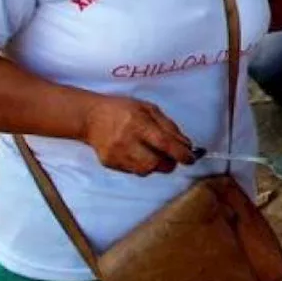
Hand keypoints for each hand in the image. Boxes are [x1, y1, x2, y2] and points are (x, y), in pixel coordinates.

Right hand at [79, 96, 195, 175]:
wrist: (90, 117)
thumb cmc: (123, 110)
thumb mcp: (150, 109)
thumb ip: (169, 127)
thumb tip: (186, 145)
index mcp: (137, 124)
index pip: (163, 144)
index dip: (180, 154)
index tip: (191, 159)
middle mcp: (125, 141)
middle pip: (155, 164)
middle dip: (169, 163)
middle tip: (173, 157)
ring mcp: (115, 154)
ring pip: (145, 171)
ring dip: (156, 166)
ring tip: (154, 153)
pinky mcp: (109, 163)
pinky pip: (133, 171)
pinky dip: (142, 166)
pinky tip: (139, 154)